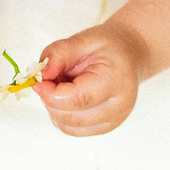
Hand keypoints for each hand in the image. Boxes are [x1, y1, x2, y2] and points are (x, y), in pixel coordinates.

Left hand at [36, 23, 149, 137]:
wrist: (130, 55)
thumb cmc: (109, 47)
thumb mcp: (83, 40)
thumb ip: (59, 54)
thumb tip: (41, 75)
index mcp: (116, 80)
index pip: (78, 99)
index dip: (51, 93)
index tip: (39, 80)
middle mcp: (119, 106)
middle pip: (71, 117)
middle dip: (50, 99)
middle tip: (51, 78)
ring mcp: (113, 120)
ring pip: (68, 126)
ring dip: (55, 108)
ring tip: (64, 86)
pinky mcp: (105, 127)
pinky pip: (72, 129)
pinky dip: (62, 115)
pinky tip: (68, 98)